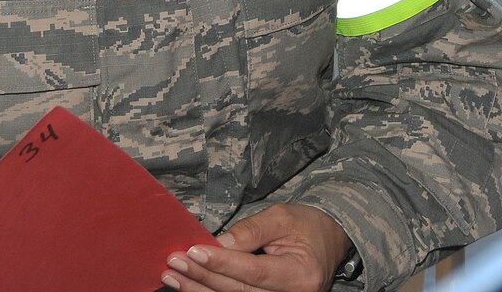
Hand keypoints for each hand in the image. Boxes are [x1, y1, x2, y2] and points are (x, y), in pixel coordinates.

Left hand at [163, 203, 350, 291]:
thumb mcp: (283, 217)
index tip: (194, 252)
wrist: (328, 241)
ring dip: (199, 289)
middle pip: (239, 291)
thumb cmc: (307, 226)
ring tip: (173, 276)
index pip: (255, 272)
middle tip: (175, 261)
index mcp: (301, 274)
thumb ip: (251, 231)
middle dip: (204, 276)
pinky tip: (189, 285)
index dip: (223, 263)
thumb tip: (218, 243)